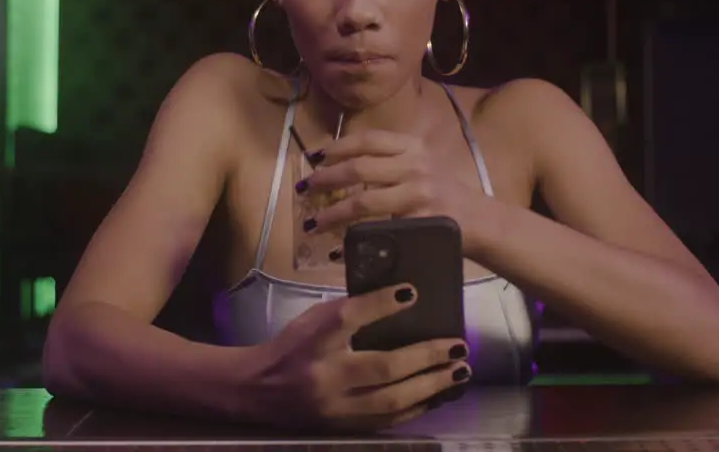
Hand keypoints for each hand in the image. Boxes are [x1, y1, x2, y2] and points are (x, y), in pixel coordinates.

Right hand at [249, 283, 470, 430]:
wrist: (258, 390)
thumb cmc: (293, 346)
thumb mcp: (316, 318)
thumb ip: (352, 310)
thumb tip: (402, 298)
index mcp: (316, 338)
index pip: (350, 316)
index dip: (382, 303)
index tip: (412, 292)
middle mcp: (326, 374)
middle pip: (383, 366)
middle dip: (426, 357)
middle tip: (459, 347)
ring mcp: (335, 406)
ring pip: (391, 400)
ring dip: (431, 386)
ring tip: (459, 372)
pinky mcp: (342, 426)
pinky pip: (387, 420)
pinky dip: (416, 407)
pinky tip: (436, 395)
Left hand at [298, 130, 474, 247]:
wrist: (481, 221)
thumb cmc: (446, 194)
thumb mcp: (422, 166)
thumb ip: (391, 161)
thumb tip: (343, 164)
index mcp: (413, 148)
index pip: (368, 140)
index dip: (337, 147)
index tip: (315, 156)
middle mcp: (415, 166)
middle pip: (358, 168)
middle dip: (326, 179)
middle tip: (305, 188)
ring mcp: (417, 194)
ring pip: (362, 201)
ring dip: (331, 213)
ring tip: (313, 222)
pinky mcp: (417, 223)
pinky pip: (376, 231)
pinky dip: (352, 240)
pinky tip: (337, 249)